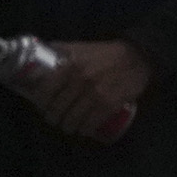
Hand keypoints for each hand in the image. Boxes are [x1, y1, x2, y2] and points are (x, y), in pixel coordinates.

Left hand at [21, 37, 150, 138]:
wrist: (136, 58)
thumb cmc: (105, 53)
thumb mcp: (81, 46)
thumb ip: (61, 49)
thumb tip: (40, 52)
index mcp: (70, 66)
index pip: (46, 90)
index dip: (40, 103)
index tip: (40, 107)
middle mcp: (79, 82)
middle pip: (58, 108)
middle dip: (53, 117)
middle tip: (53, 119)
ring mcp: (94, 95)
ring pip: (72, 119)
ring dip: (67, 126)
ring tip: (67, 126)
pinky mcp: (108, 106)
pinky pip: (90, 123)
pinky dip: (84, 130)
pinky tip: (83, 130)